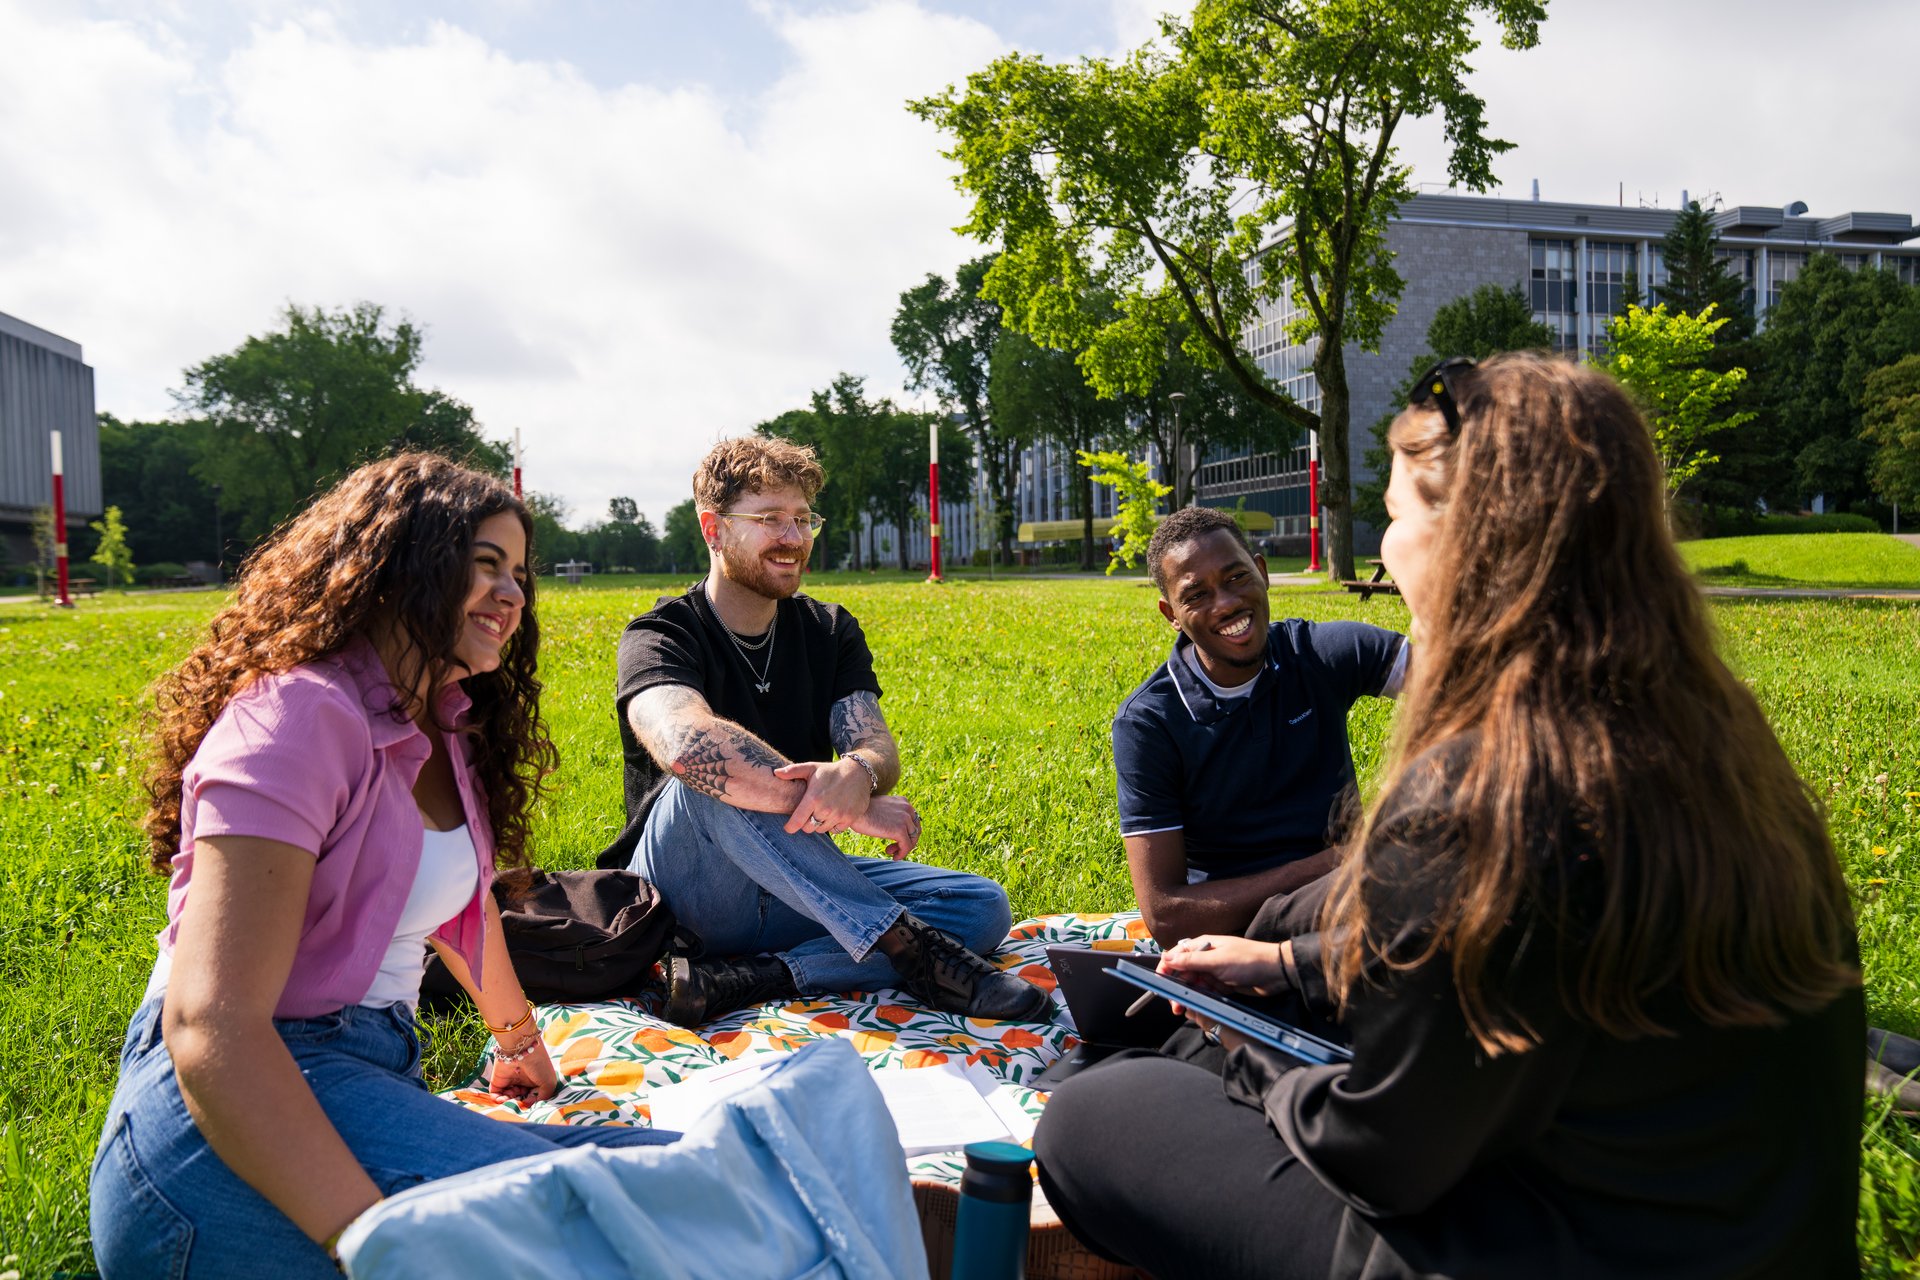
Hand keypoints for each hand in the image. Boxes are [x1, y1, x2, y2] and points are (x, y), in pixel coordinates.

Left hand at [487, 1034, 557, 1103]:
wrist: (522, 1049)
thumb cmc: (539, 1065)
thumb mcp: (549, 1084)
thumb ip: (542, 1098)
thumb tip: (528, 1104)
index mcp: (535, 1081)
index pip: (532, 1097)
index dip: (531, 1102)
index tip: (531, 1102)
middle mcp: (522, 1082)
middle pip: (519, 1099)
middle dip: (519, 1103)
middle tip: (520, 1103)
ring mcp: (510, 1081)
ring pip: (507, 1098)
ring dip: (508, 1103)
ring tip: (510, 1102)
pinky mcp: (498, 1080)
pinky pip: (496, 1094)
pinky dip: (497, 1100)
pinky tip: (502, 1100)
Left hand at [776, 759, 872, 835]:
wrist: (858, 772)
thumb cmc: (830, 771)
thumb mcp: (811, 768)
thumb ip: (793, 771)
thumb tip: (775, 773)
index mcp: (813, 798)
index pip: (796, 822)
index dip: (790, 827)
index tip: (788, 827)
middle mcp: (825, 809)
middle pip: (808, 828)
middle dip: (806, 823)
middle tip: (808, 814)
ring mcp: (838, 815)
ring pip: (821, 829)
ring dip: (819, 824)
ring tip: (821, 812)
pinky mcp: (849, 818)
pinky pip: (835, 830)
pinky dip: (832, 825)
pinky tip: (832, 815)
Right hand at [849, 795, 921, 859]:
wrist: (852, 811)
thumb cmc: (861, 811)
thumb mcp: (881, 809)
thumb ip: (892, 815)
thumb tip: (896, 829)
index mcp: (903, 802)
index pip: (914, 821)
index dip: (907, 833)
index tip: (895, 840)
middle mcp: (907, 808)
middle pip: (916, 830)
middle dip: (906, 841)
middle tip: (893, 848)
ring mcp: (905, 819)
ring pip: (912, 839)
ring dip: (902, 848)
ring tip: (890, 852)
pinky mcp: (899, 830)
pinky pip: (906, 846)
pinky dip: (901, 854)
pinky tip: (893, 857)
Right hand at [1158, 935, 1286, 997]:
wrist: (1276, 973)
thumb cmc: (1248, 960)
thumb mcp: (1217, 961)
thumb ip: (1191, 961)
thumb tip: (1166, 958)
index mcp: (1203, 946)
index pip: (1176, 955)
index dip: (1166, 968)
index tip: (1160, 983)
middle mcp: (1206, 958)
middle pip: (1183, 973)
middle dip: (1177, 988)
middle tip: (1175, 1005)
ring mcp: (1215, 972)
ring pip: (1194, 985)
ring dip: (1189, 996)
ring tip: (1184, 1009)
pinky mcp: (1223, 985)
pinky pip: (1207, 993)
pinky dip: (1203, 999)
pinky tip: (1200, 1007)